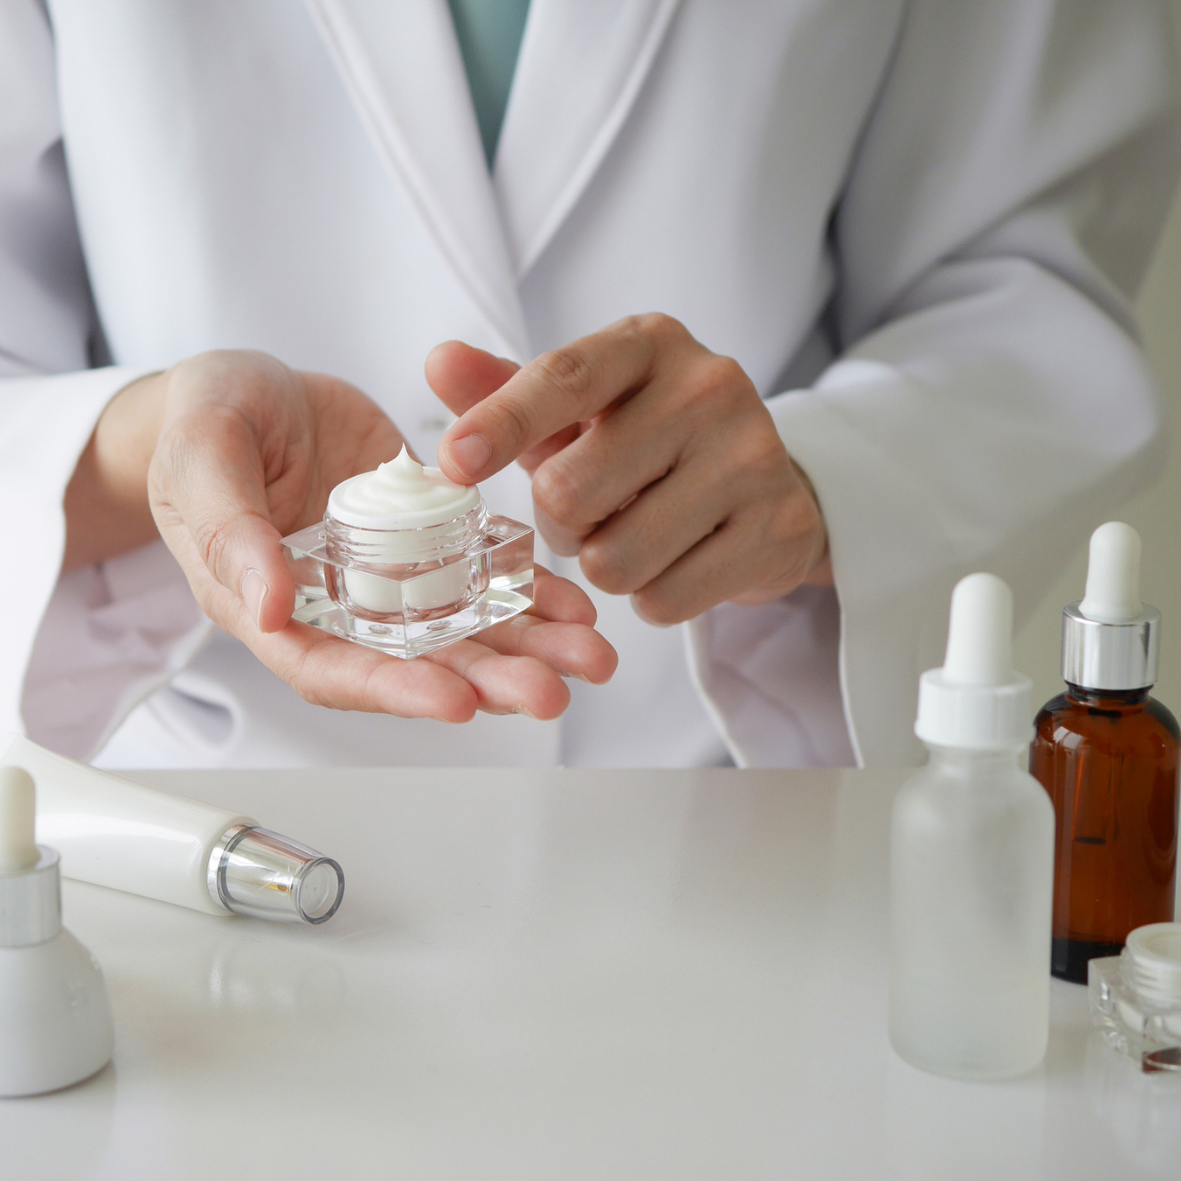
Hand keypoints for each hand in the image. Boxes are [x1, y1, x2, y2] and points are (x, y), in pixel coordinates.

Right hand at [66, 350, 616, 720]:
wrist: (255, 391)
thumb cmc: (206, 421)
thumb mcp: (202, 458)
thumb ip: (230, 531)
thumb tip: (266, 608)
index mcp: (272, 609)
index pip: (334, 671)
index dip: (396, 691)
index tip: (459, 701)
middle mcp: (341, 610)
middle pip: (417, 664)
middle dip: (488, 682)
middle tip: (552, 691)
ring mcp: (390, 580)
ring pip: (464, 629)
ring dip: (528, 648)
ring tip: (589, 656)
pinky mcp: (429, 542)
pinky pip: (483, 576)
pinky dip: (530, 593)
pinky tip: (575, 604)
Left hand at [428, 315, 830, 625]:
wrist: (765, 484)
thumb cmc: (649, 441)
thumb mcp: (579, 409)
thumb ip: (507, 391)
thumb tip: (439, 362)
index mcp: (650, 345)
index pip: (563, 377)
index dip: (501, 423)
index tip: (454, 463)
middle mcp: (710, 387)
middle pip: (571, 491)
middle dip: (558, 523)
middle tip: (588, 512)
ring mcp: (753, 457)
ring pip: (614, 560)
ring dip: (602, 566)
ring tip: (633, 535)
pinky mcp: (778, 528)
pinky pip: (664, 600)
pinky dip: (652, 598)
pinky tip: (676, 561)